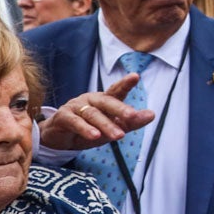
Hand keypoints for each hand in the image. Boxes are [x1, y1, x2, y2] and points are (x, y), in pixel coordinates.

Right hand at [38, 74, 155, 150]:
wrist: (61, 138)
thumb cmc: (91, 129)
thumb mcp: (113, 127)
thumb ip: (131, 122)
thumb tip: (152, 115)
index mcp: (105, 100)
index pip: (116, 90)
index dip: (125, 83)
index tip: (135, 76)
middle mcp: (91, 100)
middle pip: (107, 102)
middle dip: (120, 109)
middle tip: (132, 116)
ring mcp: (76, 106)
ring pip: (93, 114)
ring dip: (106, 125)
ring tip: (118, 136)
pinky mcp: (63, 117)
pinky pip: (75, 122)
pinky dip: (85, 129)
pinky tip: (95, 136)